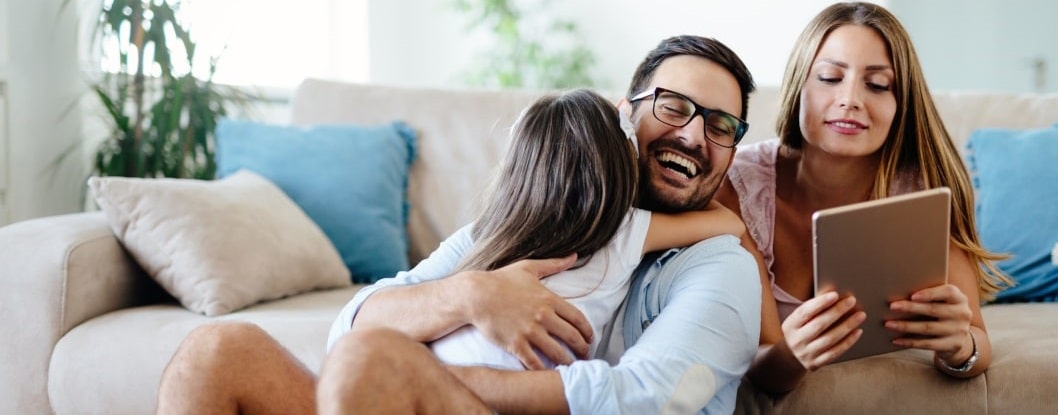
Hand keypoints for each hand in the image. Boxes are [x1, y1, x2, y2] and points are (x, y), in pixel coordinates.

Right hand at [463, 254, 592, 368]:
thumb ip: (553, 264)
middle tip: (585, 356)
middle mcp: (543, 316)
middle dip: (582, 349)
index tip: (590, 339)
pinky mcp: (515, 344)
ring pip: (556, 353)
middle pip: (572, 337)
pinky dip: (544, 370)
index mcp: (549, 299)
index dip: (587, 331)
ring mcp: (529, 331)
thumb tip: (574, 255)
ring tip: (571, 367)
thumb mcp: (529, 268)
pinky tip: (548, 374)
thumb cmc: (500, 280)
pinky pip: (534, 362)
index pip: (578, 318)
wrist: (475, 295)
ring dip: (567, 362)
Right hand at [782, 291, 865, 370]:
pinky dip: (848, 341)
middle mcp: (796, 340)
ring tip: (860, 315)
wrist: (790, 356)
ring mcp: (806, 354)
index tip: (835, 294)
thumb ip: (813, 309)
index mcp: (790, 325)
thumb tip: (833, 295)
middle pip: (819, 325)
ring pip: (830, 339)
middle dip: (837, 311)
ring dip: (847, 326)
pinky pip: (835, 352)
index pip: (805, 312)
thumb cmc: (800, 330)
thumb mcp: (799, 319)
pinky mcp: (816, 363)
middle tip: (852, 301)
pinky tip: (858, 331)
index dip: (820, 303)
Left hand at [885, 283, 973, 363]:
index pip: (947, 292)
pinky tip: (896, 340)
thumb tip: (897, 292)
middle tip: (892, 307)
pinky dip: (910, 342)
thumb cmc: (941, 312)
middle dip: (911, 308)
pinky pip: (928, 344)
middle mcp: (962, 313)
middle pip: (934, 309)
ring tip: (888, 324)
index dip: (930, 293)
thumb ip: (928, 296)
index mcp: (959, 298)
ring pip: (928, 328)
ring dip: (906, 326)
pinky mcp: (953, 345)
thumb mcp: (941, 302)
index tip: (912, 296)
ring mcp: (959, 331)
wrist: (958, 337)